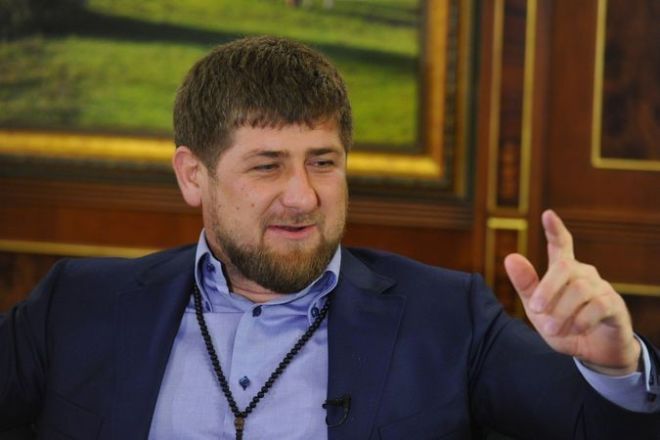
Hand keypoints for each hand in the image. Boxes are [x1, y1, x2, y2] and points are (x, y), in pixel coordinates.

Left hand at [504, 210, 640, 375]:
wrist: (591, 353)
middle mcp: (584, 273)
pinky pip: (598, 306)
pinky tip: (575, 329)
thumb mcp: (537, 310)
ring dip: (562, 312)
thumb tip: (510, 257)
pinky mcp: (614, 305)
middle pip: (565, 267)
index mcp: (564, 271)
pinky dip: (581, 320)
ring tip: (552, 329)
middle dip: (547, 289)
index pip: (561, 244)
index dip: (555, 229)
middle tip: (536, 310)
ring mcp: (601, 287)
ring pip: (579, 289)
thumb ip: (525, 285)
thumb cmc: (562, 326)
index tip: (547, 214)